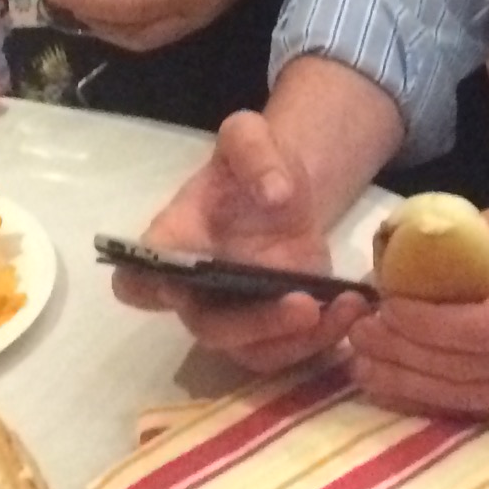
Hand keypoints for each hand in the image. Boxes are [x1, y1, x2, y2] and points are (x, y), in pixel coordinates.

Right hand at [123, 111, 368, 372]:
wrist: (285, 186)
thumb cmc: (251, 162)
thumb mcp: (248, 135)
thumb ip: (255, 152)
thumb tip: (274, 194)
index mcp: (172, 243)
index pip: (136, 279)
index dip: (148, 291)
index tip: (181, 286)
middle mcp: (195, 291)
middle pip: (207, 328)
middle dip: (254, 326)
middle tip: (304, 306)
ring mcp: (235, 315)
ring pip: (251, 352)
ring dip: (297, 342)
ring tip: (343, 311)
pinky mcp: (274, 327)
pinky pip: (289, 352)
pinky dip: (323, 340)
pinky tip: (352, 310)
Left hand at [345, 191, 488, 425]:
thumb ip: (480, 228)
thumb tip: (409, 244)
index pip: (486, 324)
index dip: (429, 322)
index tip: (386, 306)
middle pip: (471, 368)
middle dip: (406, 355)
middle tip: (358, 337)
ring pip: (471, 398)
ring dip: (410, 385)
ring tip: (364, 365)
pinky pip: (483, 412)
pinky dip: (436, 403)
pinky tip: (397, 388)